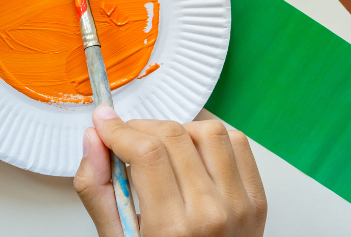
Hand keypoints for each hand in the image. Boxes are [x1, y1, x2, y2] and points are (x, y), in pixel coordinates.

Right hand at [74, 106, 266, 236]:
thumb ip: (96, 188)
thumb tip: (93, 137)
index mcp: (172, 229)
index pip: (145, 153)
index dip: (118, 130)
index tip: (105, 124)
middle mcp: (211, 214)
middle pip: (172, 136)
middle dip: (140, 128)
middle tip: (126, 138)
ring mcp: (239, 204)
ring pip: (207, 131)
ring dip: (178, 130)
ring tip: (162, 149)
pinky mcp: (256, 197)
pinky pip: (237, 143)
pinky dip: (211, 138)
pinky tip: (193, 153)